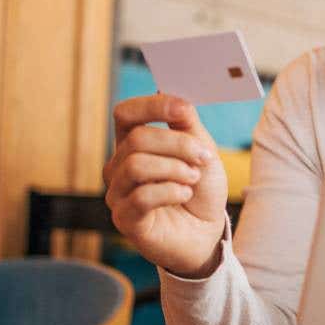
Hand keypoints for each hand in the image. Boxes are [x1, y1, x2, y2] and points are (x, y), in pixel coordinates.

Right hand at [103, 94, 229, 277]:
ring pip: (136, 165)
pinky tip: (184, 195)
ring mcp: (118, 193)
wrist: (206, 232)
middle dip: (177, 144)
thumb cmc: (200, 190)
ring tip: (193, 178)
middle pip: (137, 138)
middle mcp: (118, 166)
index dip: (152, 106)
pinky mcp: (125, 219)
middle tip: (203, 156)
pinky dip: (170, 191)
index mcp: (132, 143)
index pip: (125, 113)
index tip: (183, 109)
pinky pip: (141, 196)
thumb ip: (186, 123)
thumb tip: (167, 92)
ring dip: (175, 169)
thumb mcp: (201, 150)